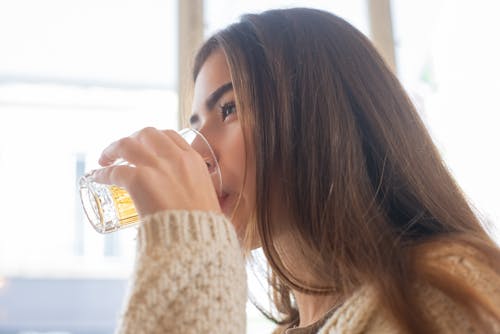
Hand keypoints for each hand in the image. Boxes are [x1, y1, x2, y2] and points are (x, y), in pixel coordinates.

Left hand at [91, 127, 221, 216]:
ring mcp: (157, 167)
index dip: (153, 139)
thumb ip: (194, 191)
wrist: (197, 240)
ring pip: (126, 145)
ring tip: (104, 159)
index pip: (170, 136)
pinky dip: (103, 174)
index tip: (145, 146)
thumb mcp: (206, 197)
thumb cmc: (202, 227)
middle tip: (123, 151)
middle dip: (131, 138)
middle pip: (146, 133)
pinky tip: (98, 178)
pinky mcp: (140, 180)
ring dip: (112, 149)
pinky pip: (114, 171)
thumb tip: (184, 202)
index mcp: (193, 161)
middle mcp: (175, 158)